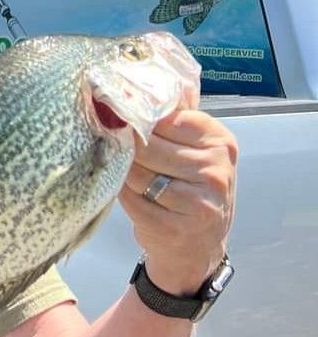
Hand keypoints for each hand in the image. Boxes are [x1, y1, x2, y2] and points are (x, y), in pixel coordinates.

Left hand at [118, 93, 237, 294]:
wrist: (197, 247)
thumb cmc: (188, 189)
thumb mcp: (193, 152)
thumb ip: (171, 123)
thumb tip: (129, 89)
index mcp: (220, 141)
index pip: (167, 117)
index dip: (137, 118)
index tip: (117, 115)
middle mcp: (215, 169)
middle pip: (148, 146)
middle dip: (127, 148)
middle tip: (115, 148)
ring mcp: (199, 201)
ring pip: (137, 172)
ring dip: (123, 173)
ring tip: (128, 176)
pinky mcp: (176, 226)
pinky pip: (131, 199)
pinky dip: (123, 196)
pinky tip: (132, 198)